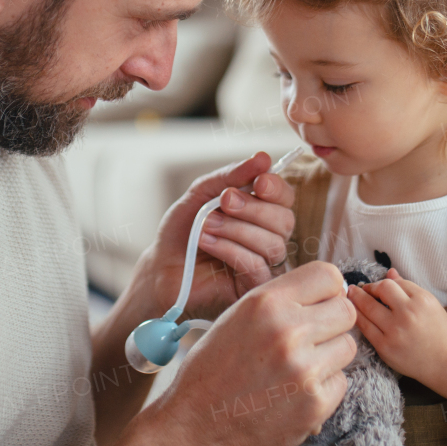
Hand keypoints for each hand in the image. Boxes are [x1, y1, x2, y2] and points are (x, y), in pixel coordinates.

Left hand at [142, 151, 296, 320]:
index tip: (258, 182)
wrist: (161, 266)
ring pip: (272, 243)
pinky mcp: (253, 287)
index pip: (285, 198)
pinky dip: (230, 249)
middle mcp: (267, 237)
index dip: (277, 188)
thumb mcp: (202, 193)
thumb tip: (263, 158)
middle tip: (224, 201)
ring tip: (205, 226)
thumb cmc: (182, 230)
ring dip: (236, 229)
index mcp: (260, 212)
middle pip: (284, 220)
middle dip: (254, 208)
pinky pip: (257, 265)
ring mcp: (263, 264)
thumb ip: (231, 176)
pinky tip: (207, 243)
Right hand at [144, 262, 357, 445]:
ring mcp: (305, 369)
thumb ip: (282, 299)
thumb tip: (330, 290)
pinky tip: (294, 391)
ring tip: (298, 366)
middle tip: (312, 337)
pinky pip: (341, 382)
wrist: (199, 423)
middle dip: (333, 322)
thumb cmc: (216, 367)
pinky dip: (323, 387)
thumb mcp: (239, 315)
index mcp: (267, 302)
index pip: (329, 276)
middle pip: (347, 311)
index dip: (329, 290)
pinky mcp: (315, 404)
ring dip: (330, 355)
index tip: (321, 303)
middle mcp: (288, 331)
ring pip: (348, 346)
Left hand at [348, 268, 446, 404]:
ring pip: (368, 308)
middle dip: (365, 288)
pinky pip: (365, 328)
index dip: (380, 283)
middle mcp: (408, 314)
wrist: (445, 361)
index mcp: (421, 300)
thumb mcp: (429, 304)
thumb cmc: (437, 330)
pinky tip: (354, 313)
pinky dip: (357, 318)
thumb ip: (408, 287)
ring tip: (350, 295)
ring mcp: (395, 331)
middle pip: (380, 291)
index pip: (393, 283)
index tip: (375, 287)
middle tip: (357, 288)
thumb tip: (389, 272)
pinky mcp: (386, 347)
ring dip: (356, 299)